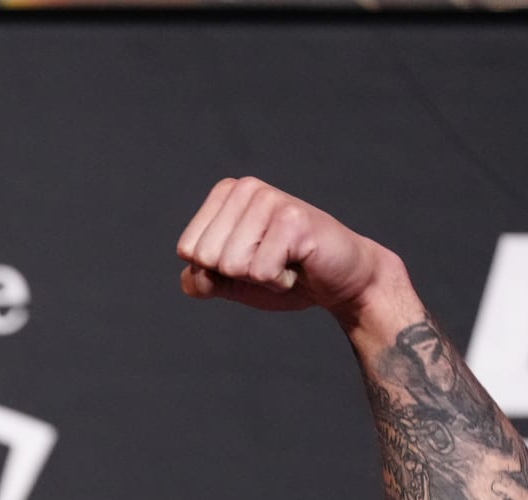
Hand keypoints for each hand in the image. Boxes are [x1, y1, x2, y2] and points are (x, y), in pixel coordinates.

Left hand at [175, 177, 393, 317]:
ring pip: (231, 265)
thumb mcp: (232, 282)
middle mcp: (245, 188)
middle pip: (205, 257)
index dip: (215, 271)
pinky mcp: (293, 220)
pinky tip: (298, 264)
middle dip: (236, 274)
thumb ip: (202, 280)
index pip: (187, 249)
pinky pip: (260, 272)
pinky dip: (279, 281)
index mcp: (225, 195)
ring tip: (285, 261)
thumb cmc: (284, 275)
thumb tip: (190, 279)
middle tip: (269, 261)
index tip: (249, 260)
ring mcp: (270, 200)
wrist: (340, 281)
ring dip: (260, 277)